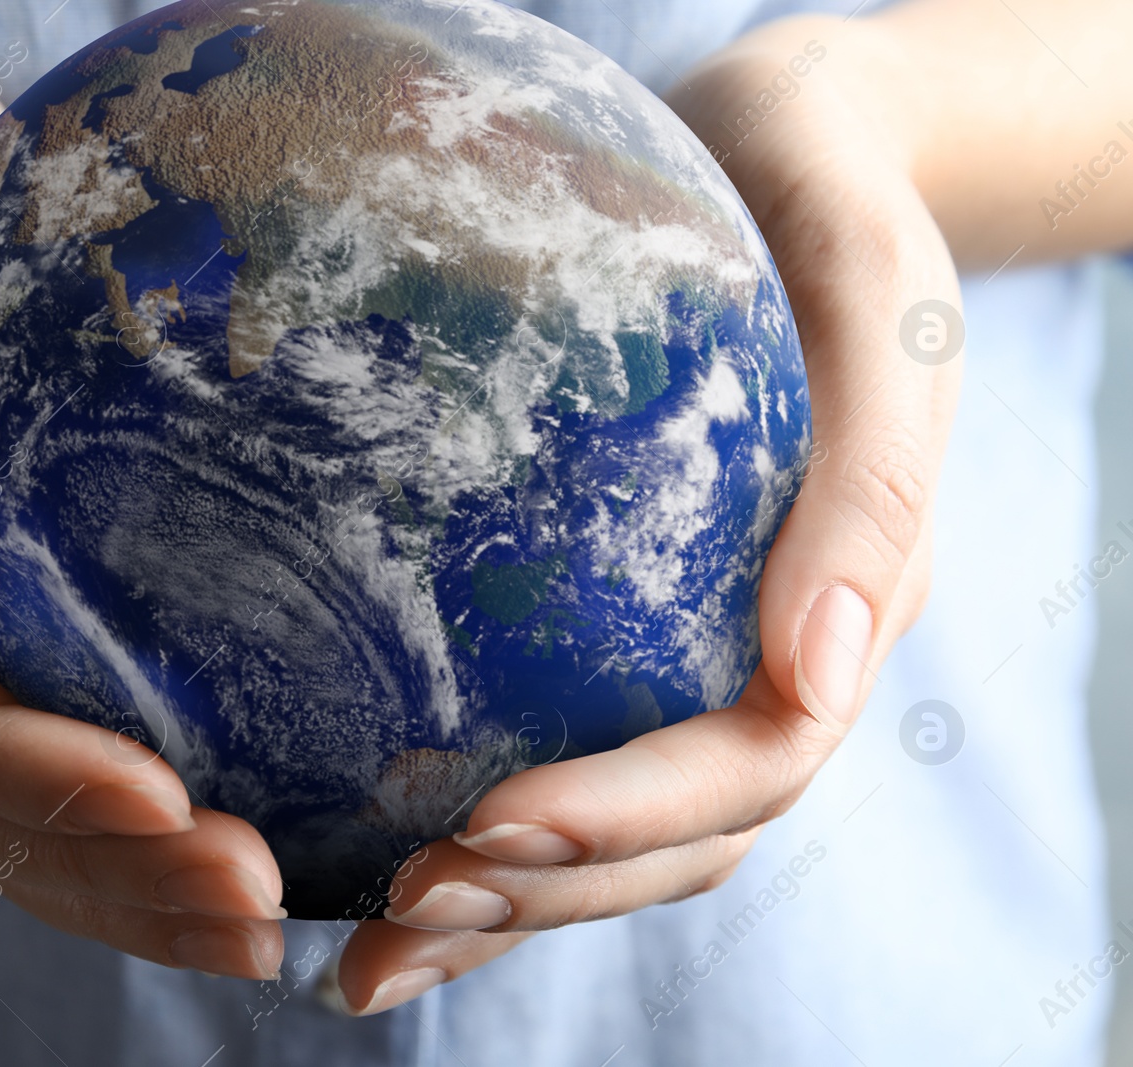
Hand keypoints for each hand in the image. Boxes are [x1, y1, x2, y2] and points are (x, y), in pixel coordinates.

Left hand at [333, 16, 961, 1013]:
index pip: (754, 760)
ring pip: (618, 831)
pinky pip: (560, 748)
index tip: (493, 822)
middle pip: (675, 836)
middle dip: (544, 890)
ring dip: (502, 903)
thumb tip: (822, 673)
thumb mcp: (873, 297)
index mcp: (843, 602)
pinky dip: (479, 830)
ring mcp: (698, 652)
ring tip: (366, 945)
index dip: (630, 815)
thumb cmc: (827, 206)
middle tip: (398, 912)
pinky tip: (368, 861)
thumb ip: (870, 486)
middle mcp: (772, 654)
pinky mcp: (625, 626)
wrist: (783, 152)